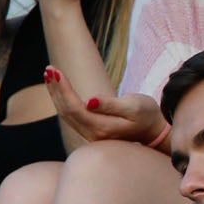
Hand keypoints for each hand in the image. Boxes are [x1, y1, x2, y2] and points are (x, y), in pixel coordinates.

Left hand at [42, 71, 164, 145]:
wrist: (154, 131)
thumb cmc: (147, 115)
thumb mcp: (134, 106)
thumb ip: (111, 105)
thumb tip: (89, 101)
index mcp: (102, 128)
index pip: (75, 108)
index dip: (64, 90)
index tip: (57, 71)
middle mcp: (92, 135)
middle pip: (67, 111)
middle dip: (56, 89)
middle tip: (49, 68)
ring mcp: (90, 135)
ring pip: (66, 113)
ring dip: (56, 94)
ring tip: (49, 74)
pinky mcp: (90, 130)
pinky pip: (71, 115)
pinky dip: (63, 99)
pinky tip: (58, 88)